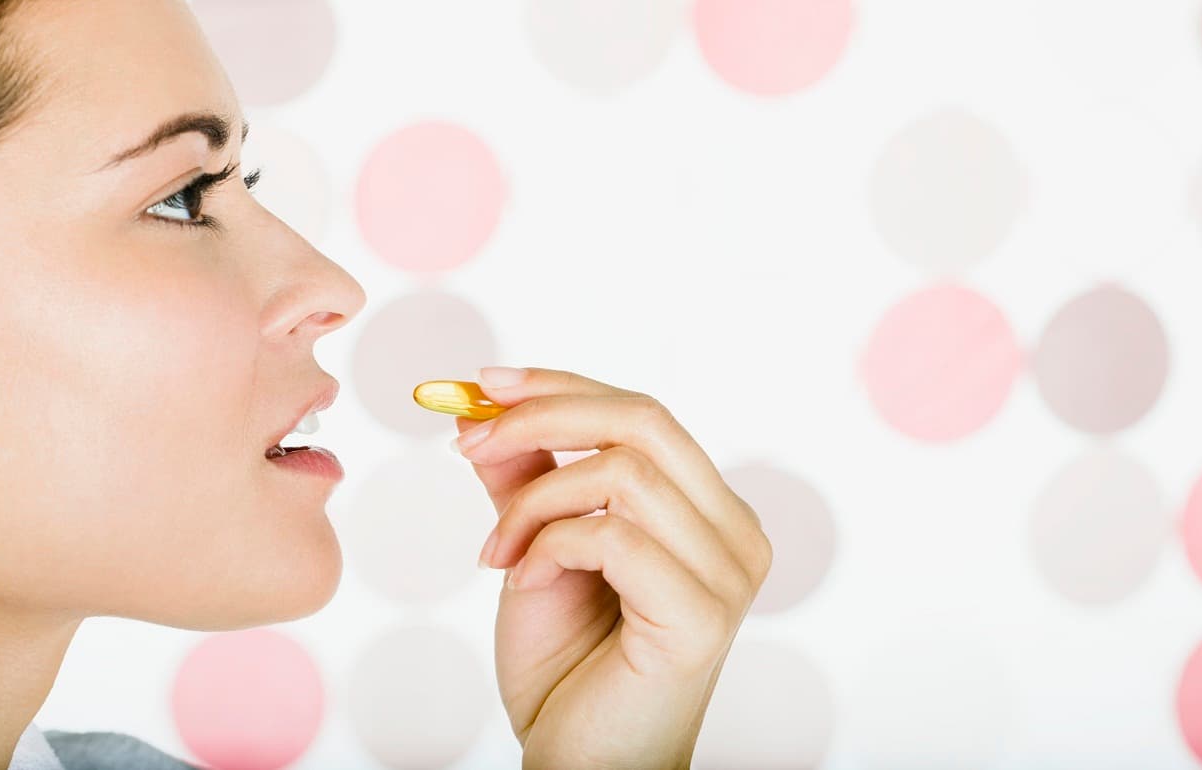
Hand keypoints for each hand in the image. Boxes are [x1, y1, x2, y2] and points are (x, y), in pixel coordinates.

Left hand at [452, 367, 772, 769]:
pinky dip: (549, 547)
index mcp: (707, 510)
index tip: (484, 384)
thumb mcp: (536, 549)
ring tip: (498, 554)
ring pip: (623, 472)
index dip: (561, 386)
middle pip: (645, 420)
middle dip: (542, 415)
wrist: (579, 765)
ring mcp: (727, 575)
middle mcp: (733, 533)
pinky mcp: (700, 616)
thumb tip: (485, 408)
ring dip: (534, 502)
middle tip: (468, 440)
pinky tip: (524, 585)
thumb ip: (526, 478)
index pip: (643, 414)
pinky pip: (612, 537)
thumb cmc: (568, 667)